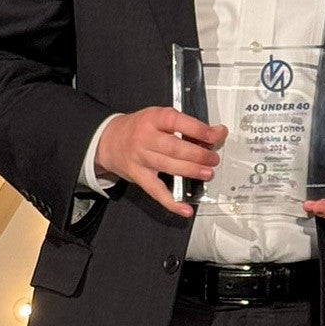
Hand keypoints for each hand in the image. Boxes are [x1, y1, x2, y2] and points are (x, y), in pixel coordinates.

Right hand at [96, 106, 227, 217]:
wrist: (109, 140)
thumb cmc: (140, 127)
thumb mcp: (159, 117)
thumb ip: (185, 125)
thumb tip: (214, 134)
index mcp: (154, 118)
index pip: (178, 122)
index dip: (198, 129)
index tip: (216, 135)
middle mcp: (146, 138)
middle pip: (174, 148)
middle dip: (198, 154)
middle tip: (213, 159)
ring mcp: (141, 159)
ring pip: (168, 167)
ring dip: (191, 171)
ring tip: (208, 173)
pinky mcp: (138, 177)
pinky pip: (156, 191)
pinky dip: (171, 202)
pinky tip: (185, 208)